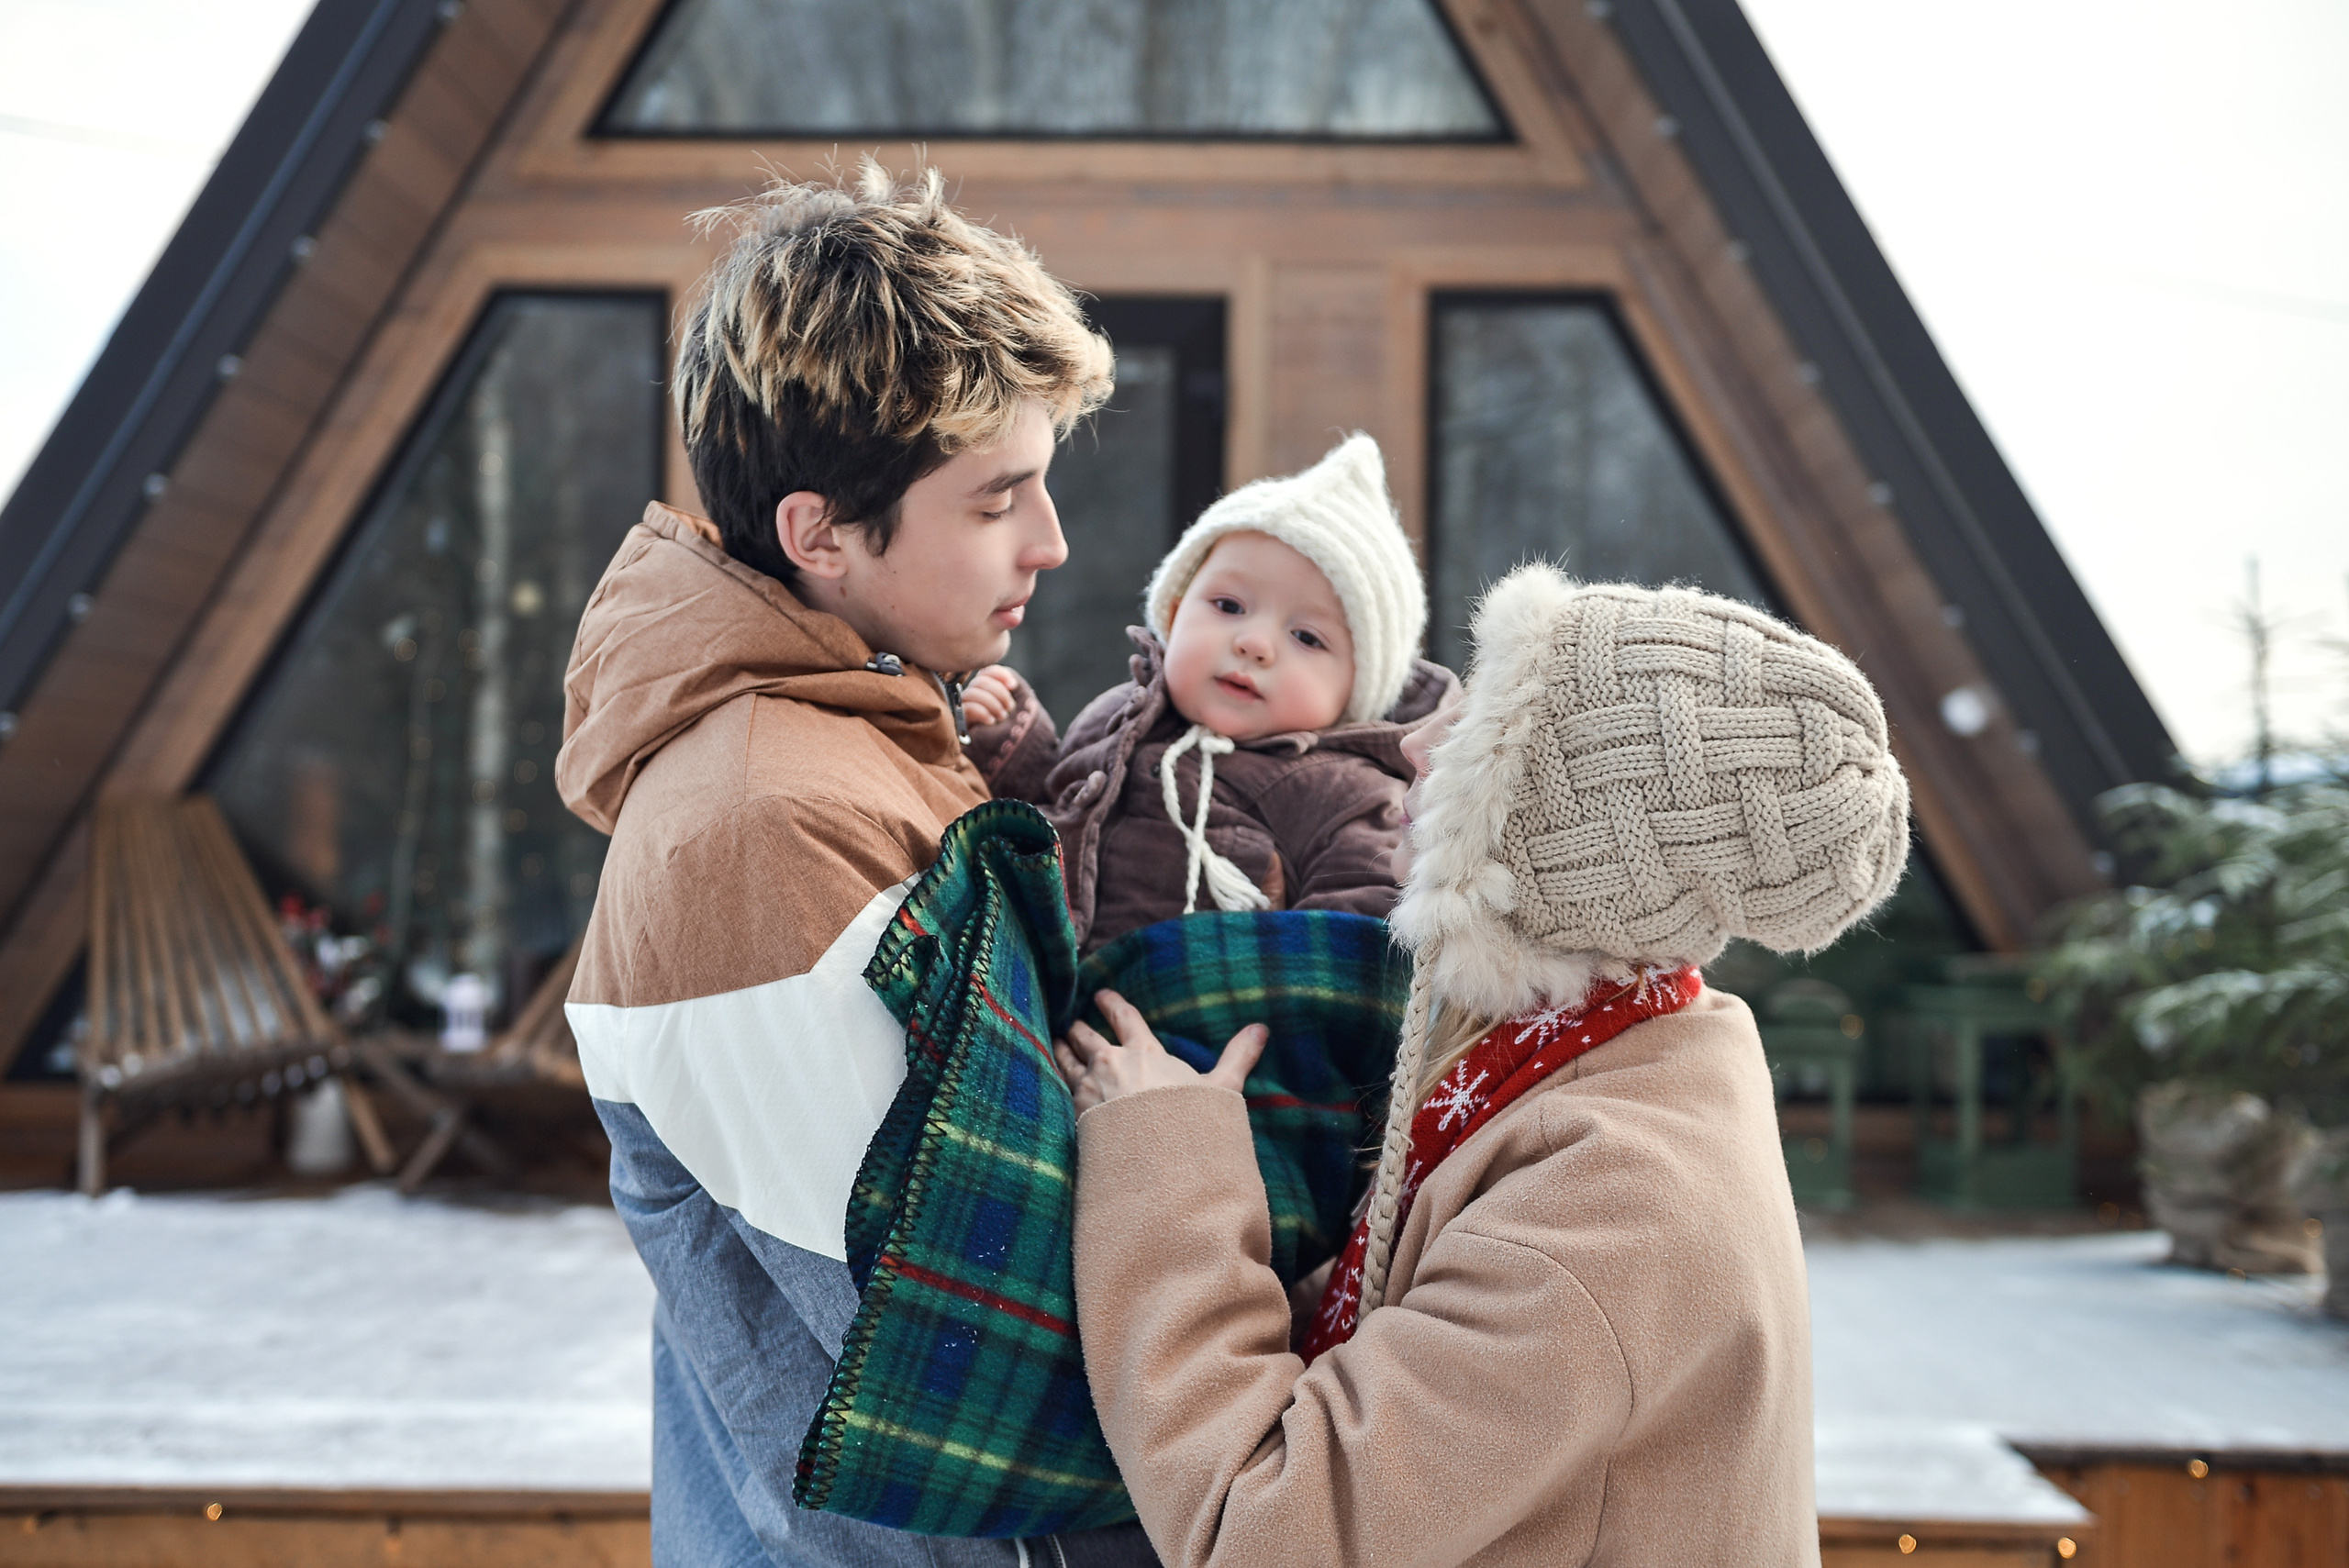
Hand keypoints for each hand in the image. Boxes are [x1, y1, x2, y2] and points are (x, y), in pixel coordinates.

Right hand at [962, 665, 1020, 727]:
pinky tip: (991, 722)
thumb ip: (1009, 694)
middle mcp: (971, 698)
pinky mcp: (959, 723)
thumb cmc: (1010, 733)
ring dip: (992, 703)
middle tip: (1009, 709)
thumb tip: (1012, 681)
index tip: (1013, 686)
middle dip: (999, 693)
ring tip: (1002, 718)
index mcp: (984, 692)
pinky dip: (982, 712)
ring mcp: (963, 709)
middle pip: (980, 681)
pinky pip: (967, 708)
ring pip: (973, 692)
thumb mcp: (1014, 710)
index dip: (999, 674)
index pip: (986, 672)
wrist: (1003, 757)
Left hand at [1055, 988, 1267, 1113]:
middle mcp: (1112, 1064)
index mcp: (1144, 1053)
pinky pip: (1061, 1086)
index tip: (1101, 994)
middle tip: (1072, 1021)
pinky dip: (1056, 1076)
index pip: (1124, 1018)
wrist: (1155, 1161)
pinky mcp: (1077, 1113)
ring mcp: (1091, 1088)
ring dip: (1063, 1048)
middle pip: (1088, 1036)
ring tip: (1057, 1041)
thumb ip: (1238, 1057)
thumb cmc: (1189, 1122)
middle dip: (1079, 1028)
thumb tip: (1261, 1028)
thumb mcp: (1221, 1088)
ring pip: (1068, 1059)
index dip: (1112, 1004)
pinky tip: (1052, 1079)